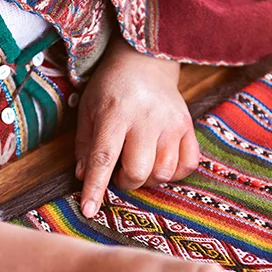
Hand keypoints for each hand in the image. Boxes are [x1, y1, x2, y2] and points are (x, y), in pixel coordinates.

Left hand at [75, 38, 197, 218]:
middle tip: (120, 171)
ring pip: (164, 172)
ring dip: (149, 178)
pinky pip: (188, 164)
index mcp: (114, 114)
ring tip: (140, 164)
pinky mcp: (188, 126)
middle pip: (139, 171)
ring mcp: (170, 123)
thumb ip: (85, 145)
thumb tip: (84, 178)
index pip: (103, 158)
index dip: (95, 188)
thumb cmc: (111, 88)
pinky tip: (161, 162)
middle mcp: (145, 119)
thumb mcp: (88, 110)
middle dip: (126, 181)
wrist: (145, 60)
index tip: (88, 210)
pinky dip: (174, 173)